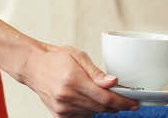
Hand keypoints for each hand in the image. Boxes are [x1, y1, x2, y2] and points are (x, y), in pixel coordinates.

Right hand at [22, 44, 139, 116]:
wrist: (34, 66)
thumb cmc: (56, 59)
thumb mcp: (79, 57)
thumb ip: (97, 72)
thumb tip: (113, 82)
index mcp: (73, 81)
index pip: (105, 98)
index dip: (122, 102)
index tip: (134, 103)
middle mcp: (67, 97)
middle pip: (101, 108)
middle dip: (116, 104)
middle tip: (125, 99)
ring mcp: (62, 108)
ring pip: (93, 113)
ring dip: (102, 106)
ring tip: (101, 94)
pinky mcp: (59, 115)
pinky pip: (82, 116)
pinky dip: (89, 109)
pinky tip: (88, 99)